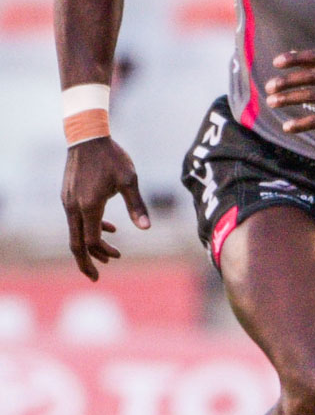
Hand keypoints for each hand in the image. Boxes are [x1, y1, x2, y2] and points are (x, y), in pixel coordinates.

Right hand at [61, 137, 148, 280]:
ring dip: (90, 244)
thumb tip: (146, 228)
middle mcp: (73, 207)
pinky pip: (76, 219)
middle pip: (75, 243)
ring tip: (110, 252)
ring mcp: (68, 201)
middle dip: (86, 261)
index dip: (103, 252)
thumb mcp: (129, 181)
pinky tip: (109, 227)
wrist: (87, 137)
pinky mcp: (68, 195)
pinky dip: (90, 227)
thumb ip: (137, 206)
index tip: (117, 257)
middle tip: (96, 277)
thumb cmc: (112, 158)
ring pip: (75, 231)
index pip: (90, 240)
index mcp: (88, 206)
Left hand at [266, 50, 314, 137]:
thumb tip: (290, 53)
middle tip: (268, 87)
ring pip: (312, 96)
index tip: (276, 62)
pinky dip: (301, 124)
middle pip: (312, 76)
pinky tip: (287, 127)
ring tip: (272, 102)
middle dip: (287, 81)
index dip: (296, 58)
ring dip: (288, 99)